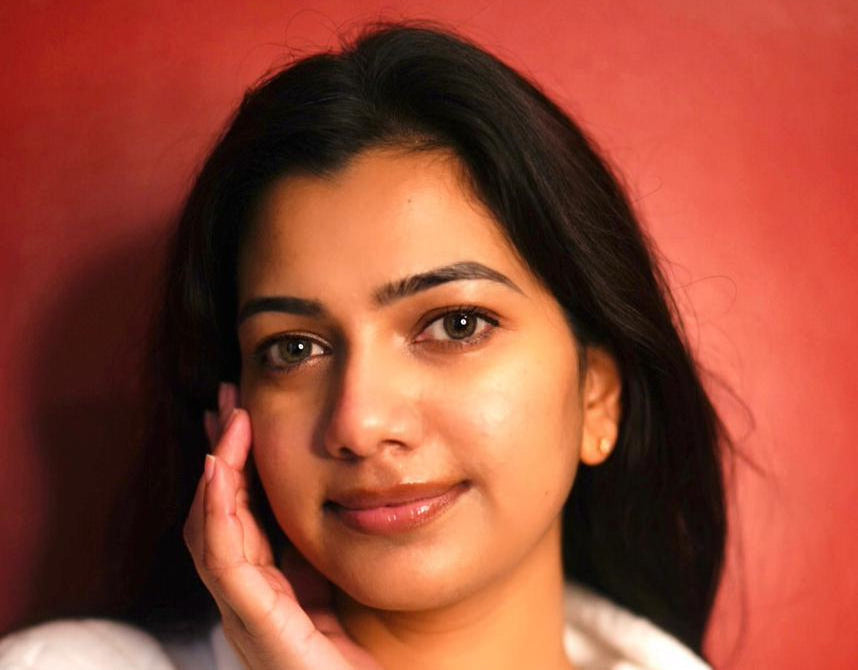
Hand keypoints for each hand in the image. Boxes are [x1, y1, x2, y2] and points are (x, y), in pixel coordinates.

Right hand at [183, 383, 381, 669]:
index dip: (236, 465)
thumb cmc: (359, 656)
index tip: (242, 417)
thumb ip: (317, 552)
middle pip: (216, 514)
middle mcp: (247, 597)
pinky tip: (220, 467)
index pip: (237, 516)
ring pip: (211, 528)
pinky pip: (223, 557)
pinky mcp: (256, 622)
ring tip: (227, 420)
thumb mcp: (335, 585)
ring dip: (217, 469)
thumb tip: (325, 495)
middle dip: (220, 455)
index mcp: (268, 587)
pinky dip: (216, 509)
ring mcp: (245, 611)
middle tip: (224, 402)